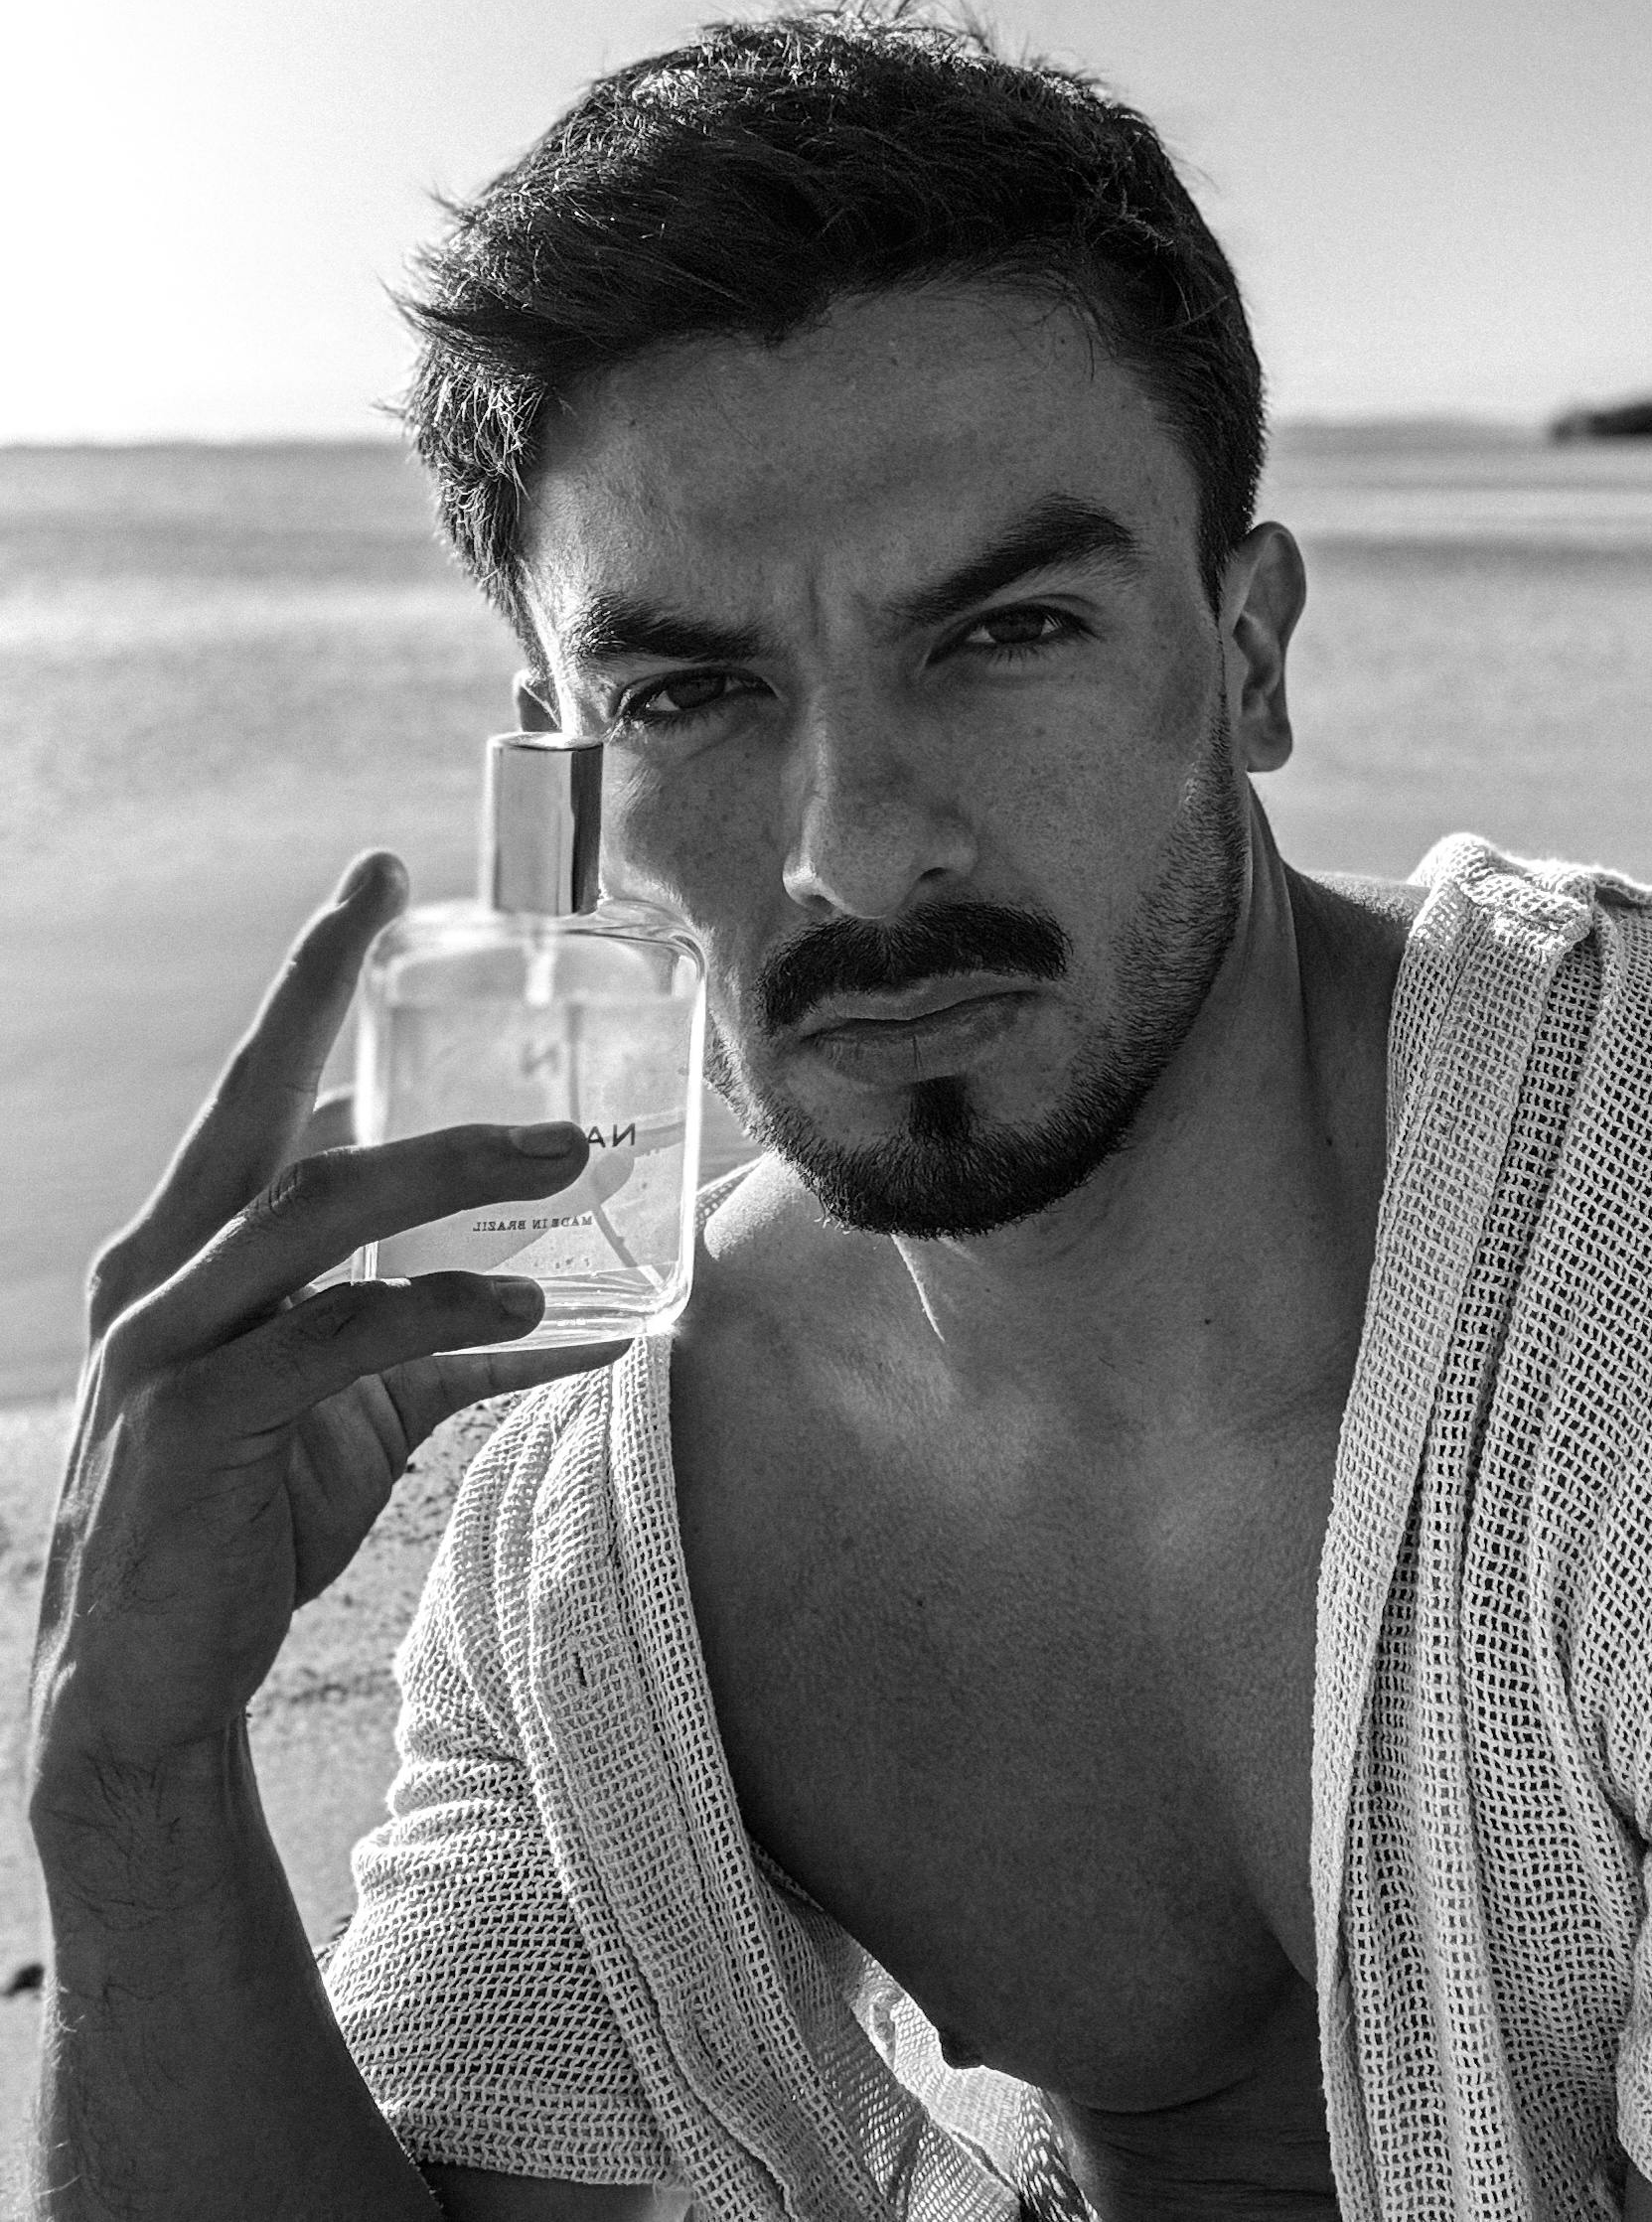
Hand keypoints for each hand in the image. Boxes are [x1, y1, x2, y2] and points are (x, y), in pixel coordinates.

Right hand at [29, 852, 611, 1795]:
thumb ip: (451, 1342)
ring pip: (307, 1209)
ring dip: (445, 1166)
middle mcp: (162, 1274)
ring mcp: (166, 1347)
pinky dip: (435, 1306)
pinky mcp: (193, 1428)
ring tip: (566, 1153)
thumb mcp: (356, 1410)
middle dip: (335, 995)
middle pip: (263, 1107)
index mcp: (193, 1248)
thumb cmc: (244, 1517)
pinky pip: (330, 1338)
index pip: (260, 1087)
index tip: (381, 880)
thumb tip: (594, 1308)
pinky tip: (527, 1296)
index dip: (318, 982)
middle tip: (431, 918)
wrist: (148, 1680)